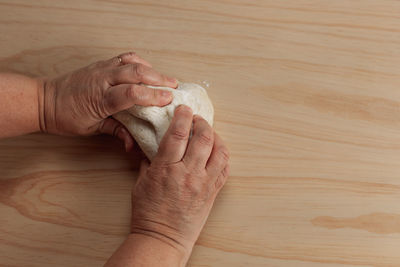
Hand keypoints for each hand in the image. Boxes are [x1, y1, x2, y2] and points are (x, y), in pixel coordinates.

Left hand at [38, 52, 177, 150]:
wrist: (45, 100)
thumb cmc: (67, 117)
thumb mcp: (92, 129)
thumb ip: (117, 132)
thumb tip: (134, 145)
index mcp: (100, 99)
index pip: (132, 93)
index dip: (153, 95)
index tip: (169, 100)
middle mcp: (102, 79)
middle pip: (136, 72)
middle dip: (159, 79)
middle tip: (175, 87)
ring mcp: (101, 68)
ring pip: (131, 62)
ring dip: (152, 68)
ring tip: (165, 78)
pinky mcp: (100, 64)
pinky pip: (123, 58)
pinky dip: (138, 61)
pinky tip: (146, 69)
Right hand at [130, 105, 229, 260]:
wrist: (163, 238)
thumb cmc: (149, 213)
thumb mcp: (141, 183)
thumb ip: (149, 160)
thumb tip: (154, 144)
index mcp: (167, 169)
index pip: (178, 133)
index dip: (183, 116)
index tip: (184, 109)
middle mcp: (188, 174)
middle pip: (203, 138)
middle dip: (202, 122)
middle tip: (197, 119)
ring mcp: (204, 183)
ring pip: (220, 151)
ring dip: (216, 137)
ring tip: (209, 134)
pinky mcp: (213, 192)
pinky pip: (225, 169)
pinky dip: (223, 156)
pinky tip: (216, 152)